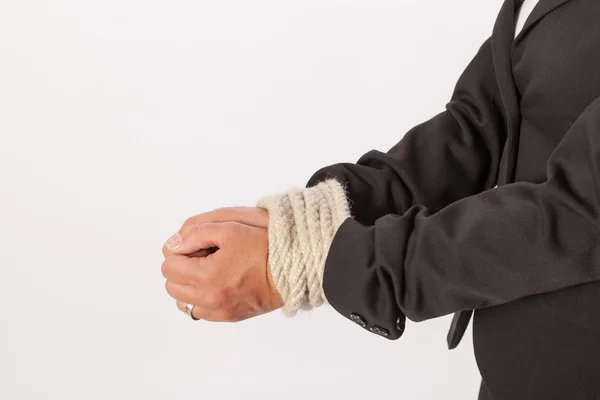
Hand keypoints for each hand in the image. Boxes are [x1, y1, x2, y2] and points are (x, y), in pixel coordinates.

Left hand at [161, 207, 282, 321]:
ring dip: (188, 284)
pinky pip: (199, 311)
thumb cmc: (264, 247)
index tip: (200, 245)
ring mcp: (219, 311)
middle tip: (204, 256)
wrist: (293, 269)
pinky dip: (200, 298)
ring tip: (210, 270)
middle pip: (171, 284)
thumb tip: (172, 245)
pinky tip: (216, 283)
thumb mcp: (229, 228)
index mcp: (208, 276)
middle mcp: (210, 299)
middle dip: (182, 267)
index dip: (181, 250)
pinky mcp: (229, 317)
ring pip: (182, 300)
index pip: (169, 265)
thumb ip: (195, 233)